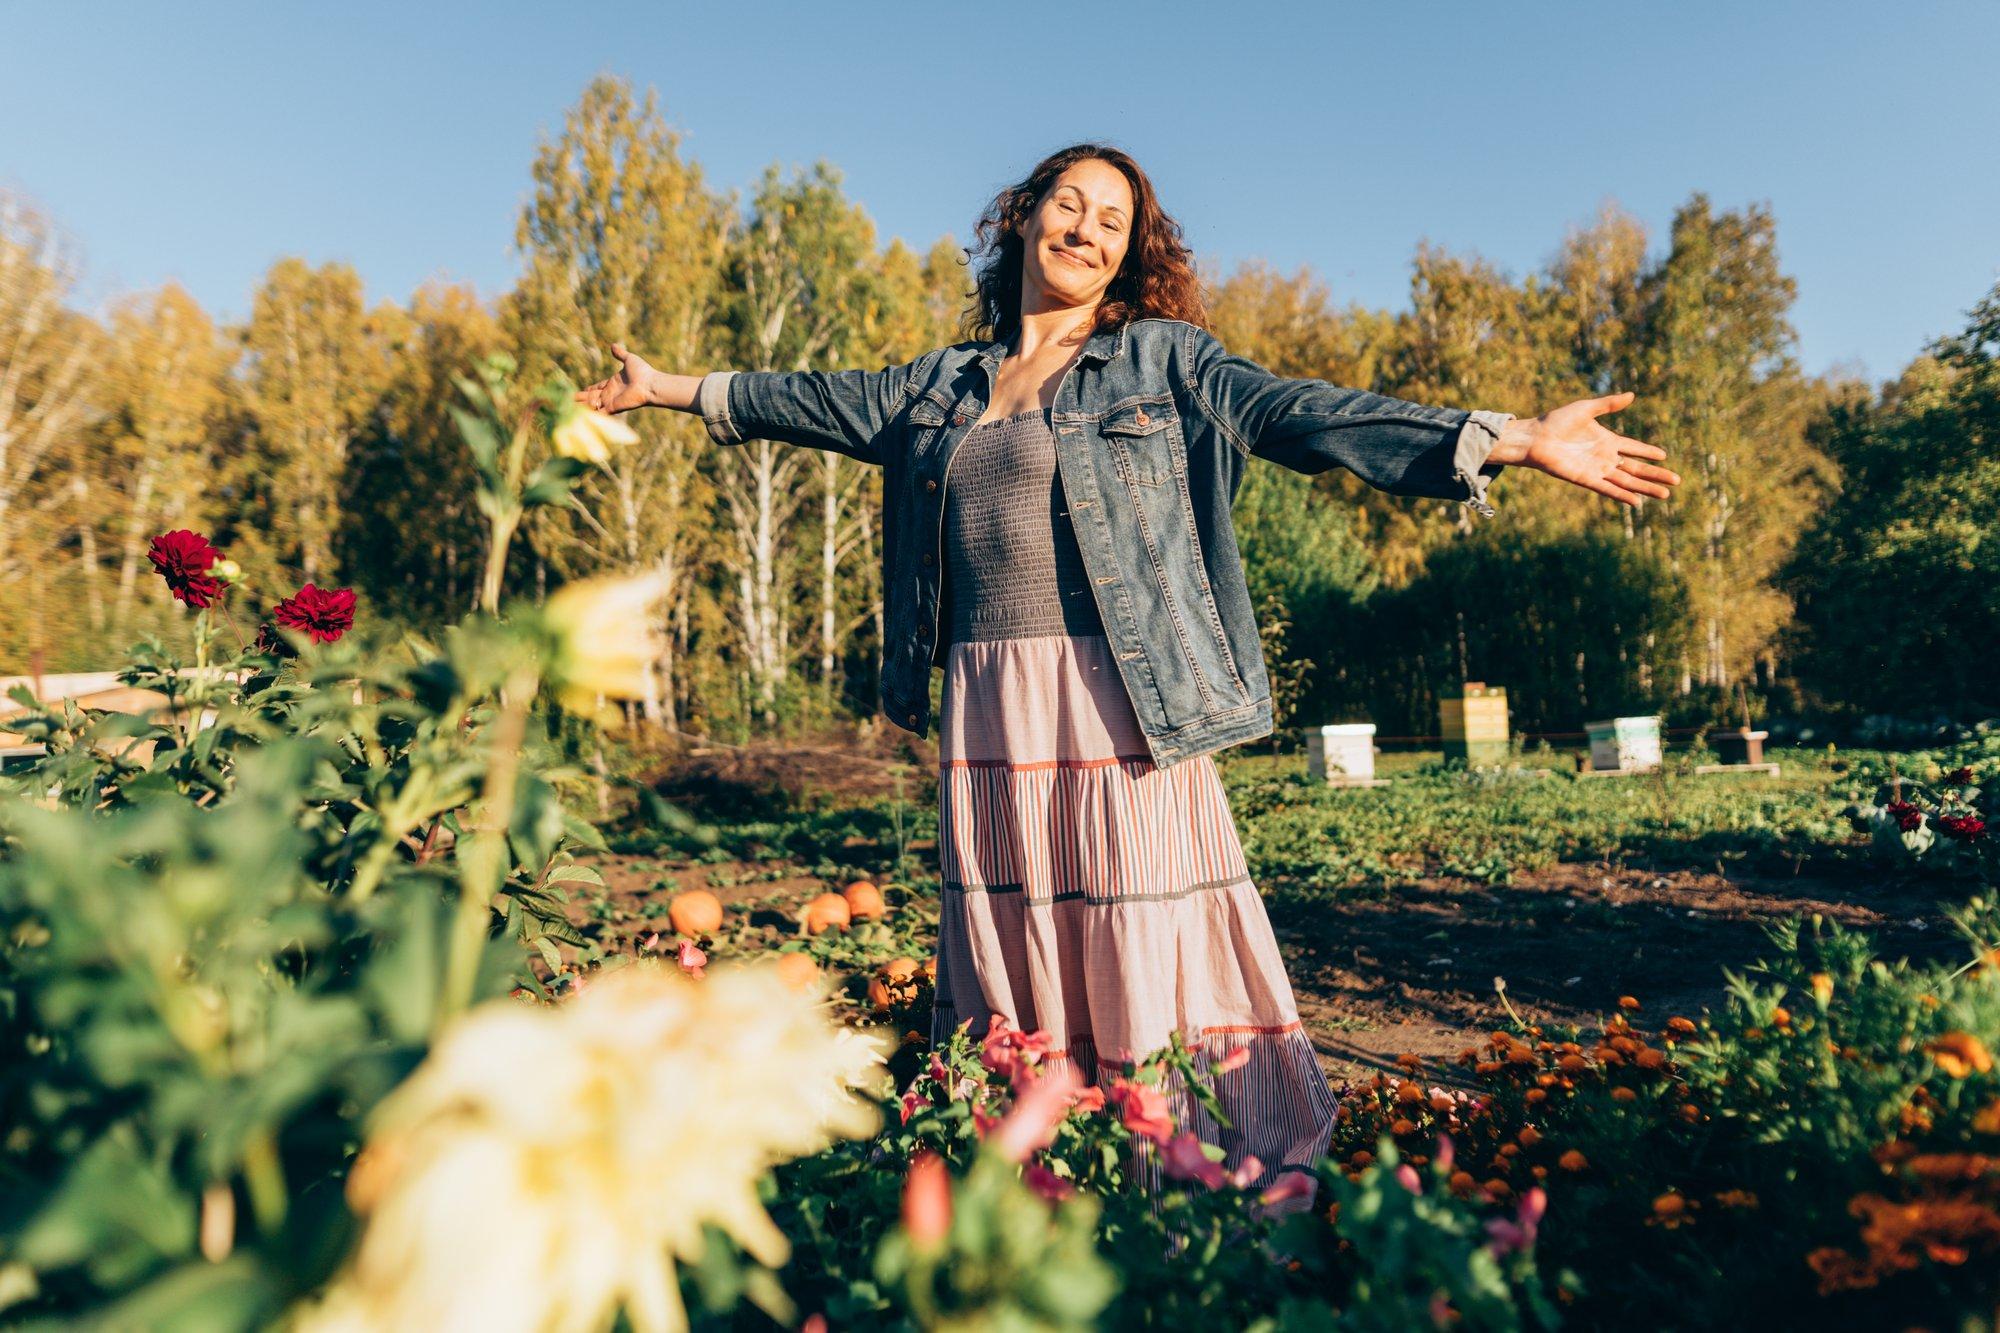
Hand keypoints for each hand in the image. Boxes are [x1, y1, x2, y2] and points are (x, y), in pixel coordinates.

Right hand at [575, 342, 654, 414]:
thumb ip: (620, 354)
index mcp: (613, 382)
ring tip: (570, 408)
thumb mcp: (629, 359)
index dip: (590, 389)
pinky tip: (579, 415)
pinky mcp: (613, 407)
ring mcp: (612, 401)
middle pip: (593, 397)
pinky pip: (599, 412)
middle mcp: (611, 393)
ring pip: (593, 405)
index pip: (598, 387)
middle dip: (582, 398)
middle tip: (570, 400)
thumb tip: (613, 345)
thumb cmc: (642, 372)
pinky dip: (590, 414)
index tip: (582, 391)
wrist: (650, 383)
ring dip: (583, 406)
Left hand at [1499, 391, 1680, 506]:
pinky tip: (1636, 502)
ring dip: (1645, 488)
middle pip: (1635, 469)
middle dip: (1655, 475)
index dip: (1648, 452)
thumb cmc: (1556, 422)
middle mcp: (1604, 457)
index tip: (1665, 456)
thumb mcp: (1586, 409)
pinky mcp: (1585, 479)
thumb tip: (1632, 395)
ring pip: (1626, 482)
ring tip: (1665, 494)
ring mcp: (1596, 469)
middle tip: (1676, 482)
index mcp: (1606, 440)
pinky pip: (1607, 489)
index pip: (1633, 448)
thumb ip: (1609, 404)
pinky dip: (1621, 495)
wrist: (1535, 437)